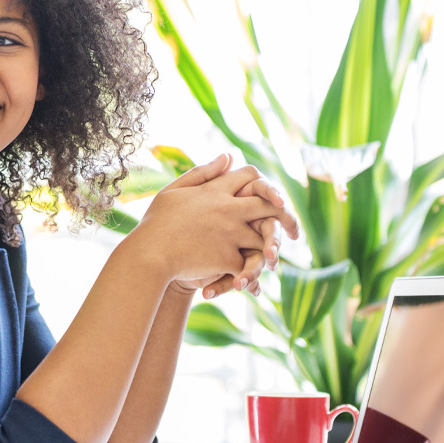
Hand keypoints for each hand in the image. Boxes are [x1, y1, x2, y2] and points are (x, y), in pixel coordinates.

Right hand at [124, 154, 296, 293]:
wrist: (149, 254)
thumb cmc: (156, 223)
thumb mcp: (175, 190)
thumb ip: (203, 173)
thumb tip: (228, 156)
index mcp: (215, 191)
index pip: (249, 176)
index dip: (264, 183)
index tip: (272, 195)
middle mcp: (228, 209)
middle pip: (269, 204)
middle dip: (285, 214)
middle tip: (294, 229)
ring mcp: (230, 234)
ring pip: (263, 237)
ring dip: (270, 249)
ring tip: (272, 260)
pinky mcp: (228, 257)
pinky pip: (248, 265)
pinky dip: (250, 277)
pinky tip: (252, 286)